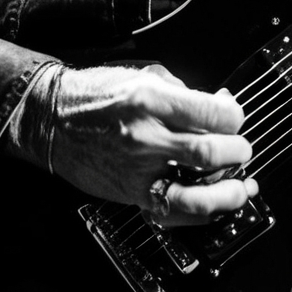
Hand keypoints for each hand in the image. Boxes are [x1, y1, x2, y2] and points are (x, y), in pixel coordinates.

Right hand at [46, 64, 255, 226]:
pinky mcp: (130, 194)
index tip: (235, 117)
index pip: (214, 113)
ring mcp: (137, 171)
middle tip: (241, 150)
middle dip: (238, 152)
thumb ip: (183, 93)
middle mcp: (145, 137)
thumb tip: (219, 105)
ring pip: (195, 195)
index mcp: (150, 99)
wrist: (50, 119)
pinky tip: (214, 206)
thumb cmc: (94, 95)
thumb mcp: (142, 75)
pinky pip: (172, 214)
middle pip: (210, 152)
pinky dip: (200, 215)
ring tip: (241, 188)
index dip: (235, 116)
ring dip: (227, 194)